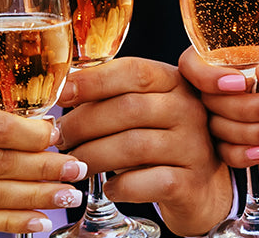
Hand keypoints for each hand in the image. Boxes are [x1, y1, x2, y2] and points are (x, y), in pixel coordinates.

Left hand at [56, 57, 231, 236]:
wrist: (199, 186)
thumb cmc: (158, 139)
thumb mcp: (142, 109)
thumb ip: (110, 96)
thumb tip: (62, 91)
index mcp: (174, 82)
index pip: (133, 71)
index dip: (93, 80)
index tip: (61, 94)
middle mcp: (188, 109)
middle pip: (128, 108)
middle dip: (83, 124)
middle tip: (59, 137)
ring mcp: (193, 147)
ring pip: (133, 146)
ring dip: (93, 155)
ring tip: (74, 163)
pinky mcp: (189, 183)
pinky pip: (144, 183)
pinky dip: (118, 186)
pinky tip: (107, 188)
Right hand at [178, 29, 258, 167]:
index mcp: (231, 50)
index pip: (194, 63)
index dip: (207, 77)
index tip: (242, 83)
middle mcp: (223, 80)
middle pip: (206, 101)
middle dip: (244, 109)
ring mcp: (230, 109)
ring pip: (216, 128)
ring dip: (249, 132)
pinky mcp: (242, 134)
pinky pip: (226, 152)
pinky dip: (243, 155)